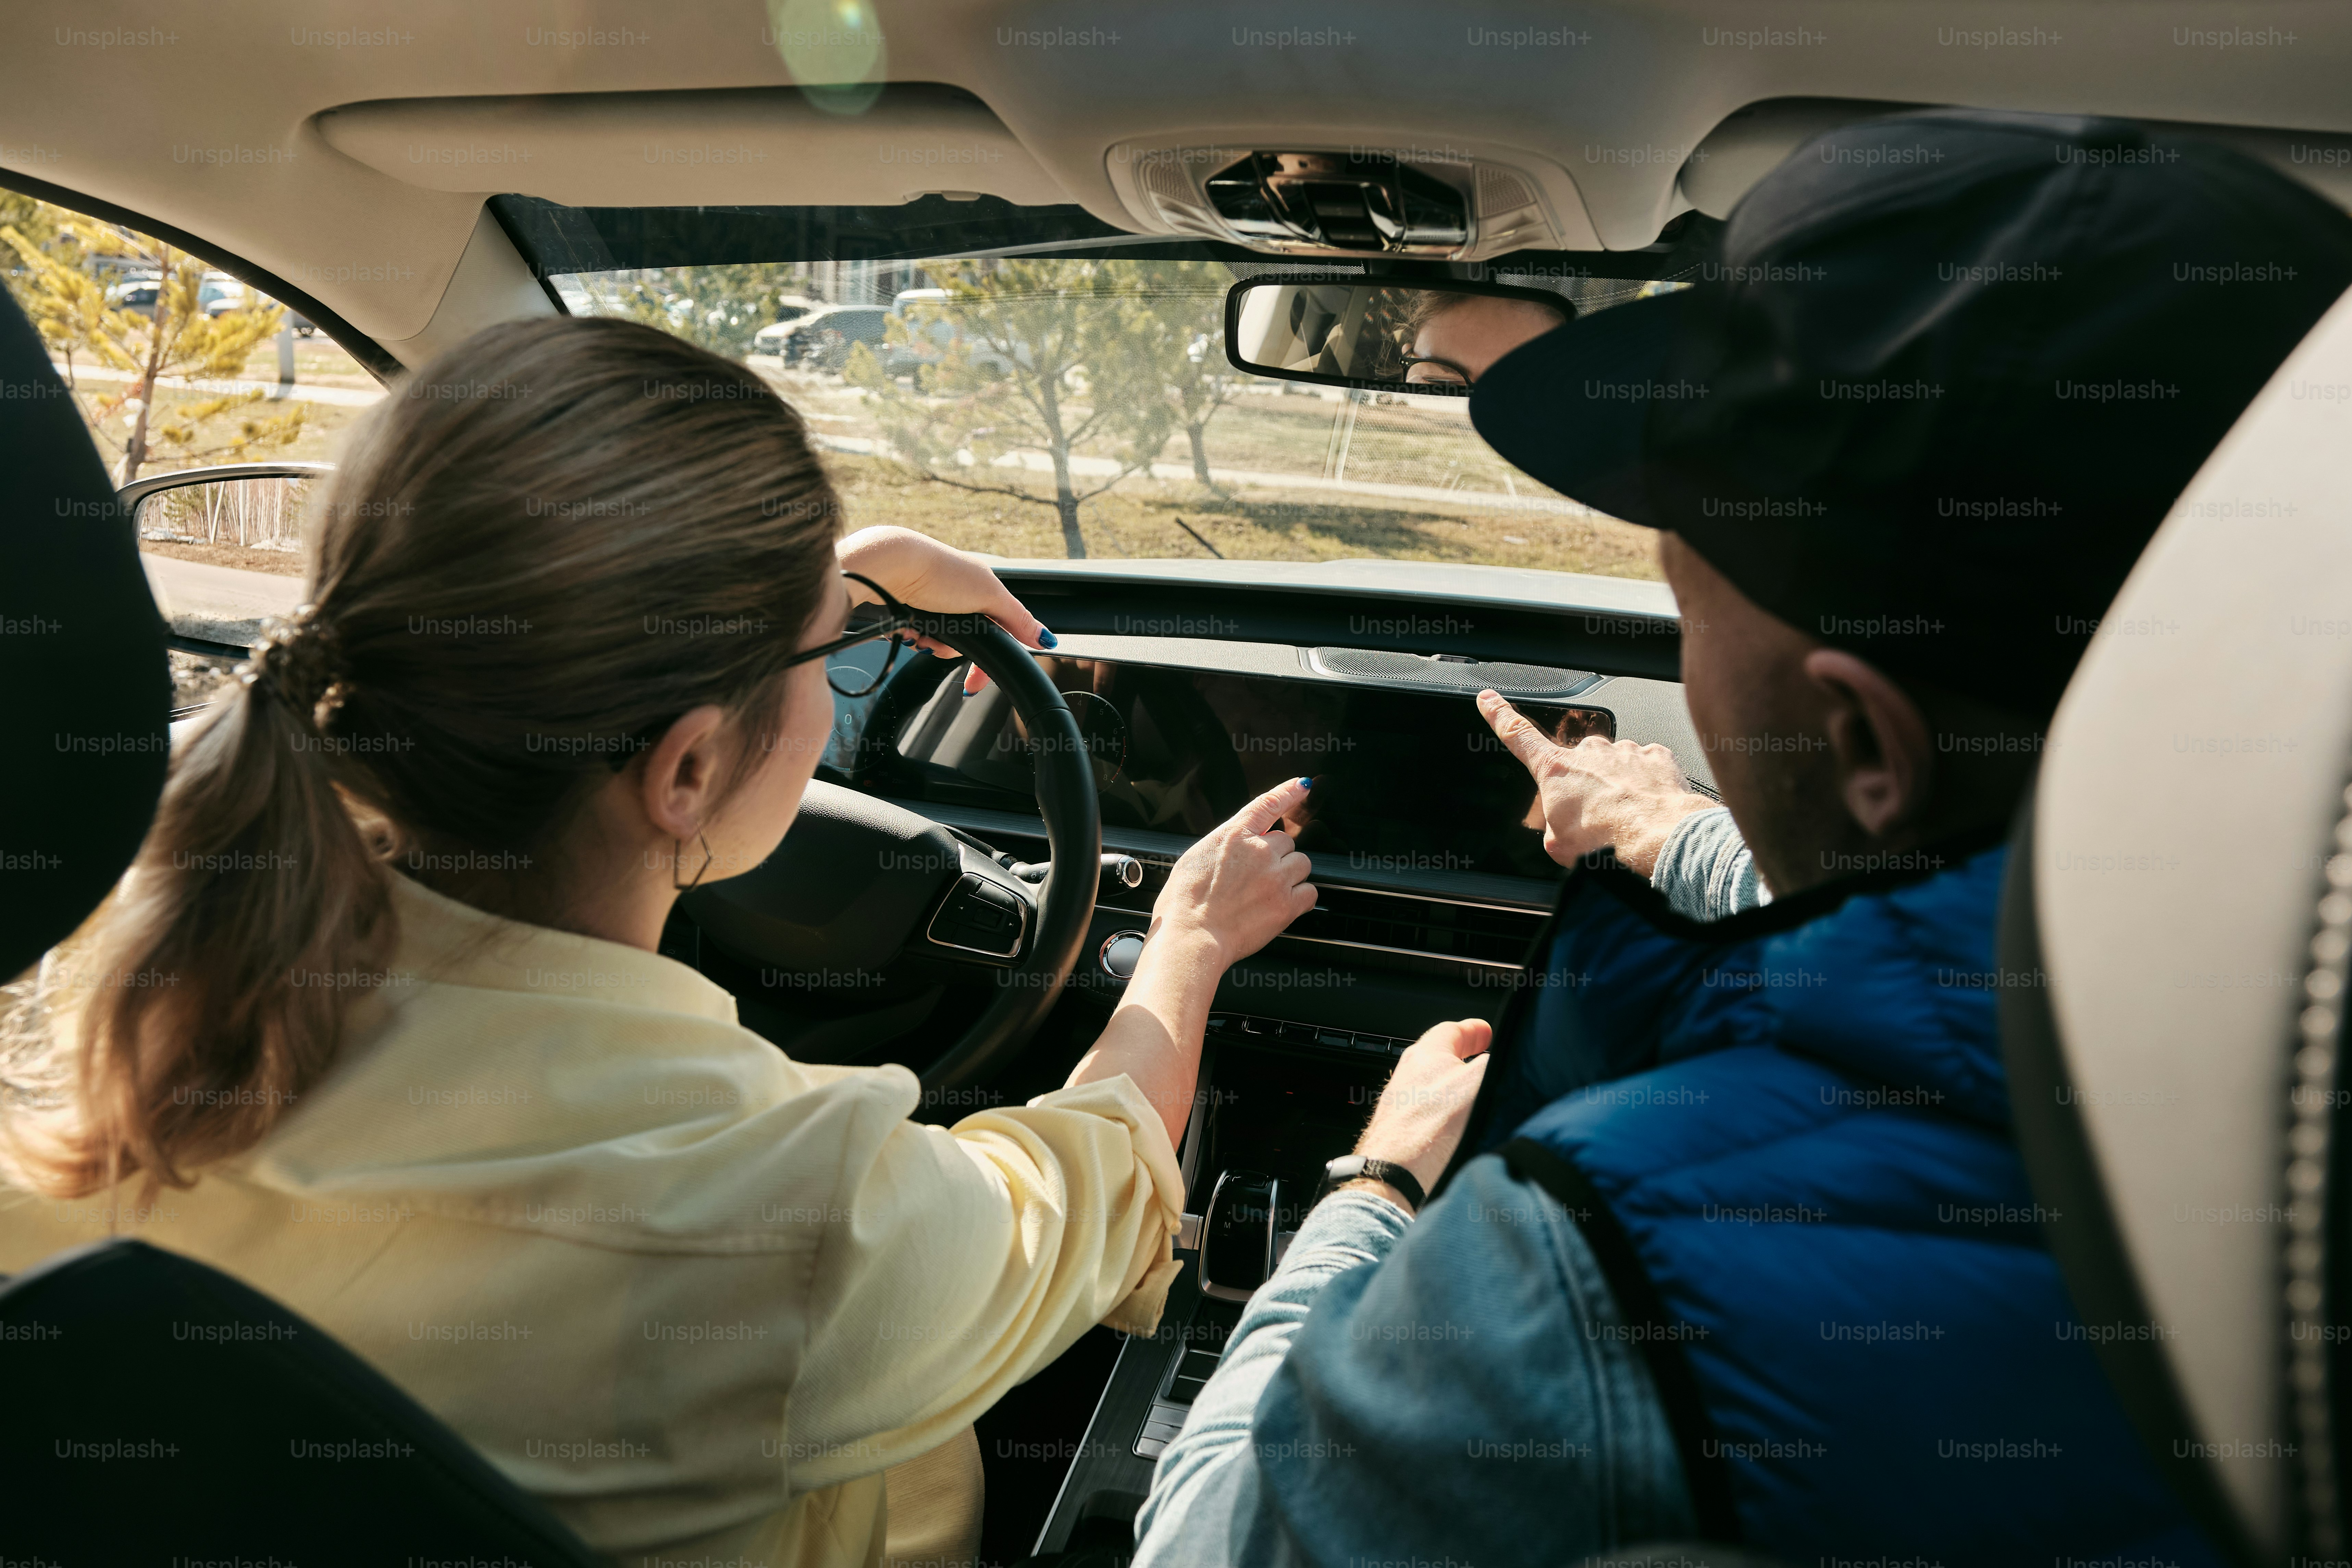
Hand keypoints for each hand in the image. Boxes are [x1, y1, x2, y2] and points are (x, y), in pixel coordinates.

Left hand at [837, 526, 1052, 693]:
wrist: (891, 565)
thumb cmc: (940, 571)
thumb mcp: (989, 594)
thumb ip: (1018, 618)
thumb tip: (1045, 638)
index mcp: (982, 589)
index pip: (996, 634)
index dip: (988, 661)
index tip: (976, 684)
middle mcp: (957, 596)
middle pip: (965, 643)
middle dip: (952, 649)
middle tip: (943, 640)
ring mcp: (932, 603)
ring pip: (939, 643)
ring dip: (932, 644)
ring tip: (923, 630)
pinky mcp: (909, 609)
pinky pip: (917, 636)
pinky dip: (914, 636)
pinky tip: (908, 627)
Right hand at [1150, 777, 1316, 966]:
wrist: (1191, 937)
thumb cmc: (1185, 904)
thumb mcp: (1196, 859)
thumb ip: (1225, 848)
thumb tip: (1239, 848)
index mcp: (1234, 836)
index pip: (1267, 804)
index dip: (1288, 792)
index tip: (1302, 785)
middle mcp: (1260, 851)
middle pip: (1288, 841)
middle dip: (1277, 855)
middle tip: (1258, 877)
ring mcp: (1275, 877)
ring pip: (1302, 864)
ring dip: (1290, 875)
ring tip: (1267, 893)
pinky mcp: (1286, 905)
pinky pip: (1310, 893)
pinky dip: (1300, 899)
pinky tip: (1280, 907)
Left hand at [1354, 1019, 1492, 1204]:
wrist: (1396, 1174)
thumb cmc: (1430, 1127)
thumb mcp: (1478, 1081)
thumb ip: (1494, 1063)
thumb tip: (1501, 1061)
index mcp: (1425, 1054)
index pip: (1451, 1030)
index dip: (1472, 1029)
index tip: (1485, 1031)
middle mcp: (1408, 1075)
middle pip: (1440, 1058)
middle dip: (1464, 1057)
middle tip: (1481, 1058)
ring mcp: (1402, 1105)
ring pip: (1435, 1087)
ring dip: (1456, 1088)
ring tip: (1476, 1096)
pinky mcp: (1402, 1132)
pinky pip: (1430, 1114)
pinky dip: (1447, 1114)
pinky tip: (1460, 1129)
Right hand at [1478, 689, 1715, 874]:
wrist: (1657, 836)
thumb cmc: (1607, 842)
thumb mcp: (1559, 846)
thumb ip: (1553, 827)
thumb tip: (1562, 828)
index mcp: (1555, 770)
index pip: (1518, 736)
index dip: (1499, 716)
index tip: (1488, 699)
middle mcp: (1589, 752)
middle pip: (1578, 764)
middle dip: (1586, 787)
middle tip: (1597, 818)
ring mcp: (1624, 752)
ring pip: (1614, 766)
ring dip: (1618, 788)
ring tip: (1628, 818)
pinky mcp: (1656, 757)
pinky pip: (1646, 768)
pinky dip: (1646, 786)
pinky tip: (1648, 807)